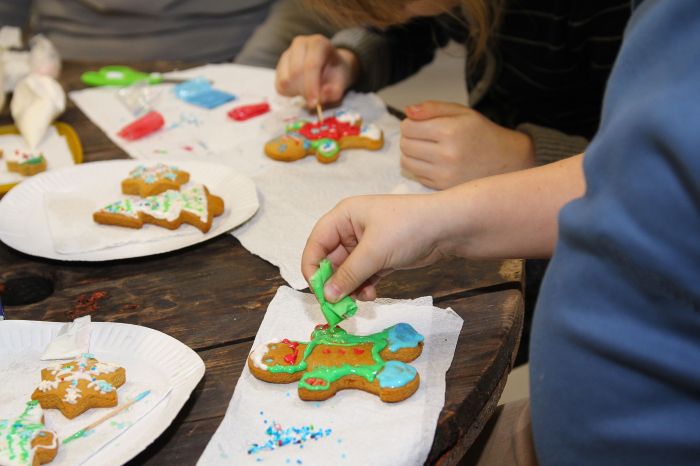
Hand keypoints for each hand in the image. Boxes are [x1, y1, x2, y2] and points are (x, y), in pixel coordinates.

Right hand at [276, 34, 358, 106]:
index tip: (314, 103)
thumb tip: (321, 98)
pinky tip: (301, 90)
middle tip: (314, 100)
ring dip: (297, 92)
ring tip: (309, 91)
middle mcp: (300, 44)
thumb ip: (334, 91)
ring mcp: (287, 54)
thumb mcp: (342, 82)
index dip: (311, 86)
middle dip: (305, 91)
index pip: (311, 65)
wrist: (330, 66)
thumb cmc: (336, 73)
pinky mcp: (280, 66)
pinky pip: (280, 86)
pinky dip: (290, 93)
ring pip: (285, 80)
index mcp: (318, 43)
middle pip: (295, 72)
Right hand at [301, 194, 449, 302]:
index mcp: (343, 217)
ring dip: (350, 288)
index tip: (318, 291)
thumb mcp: (374, 251)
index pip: (316, 243)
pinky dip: (363, 287)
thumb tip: (327, 296)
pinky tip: (371, 294)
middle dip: (334, 283)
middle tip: (337, 306)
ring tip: (360, 299)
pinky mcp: (381, 258)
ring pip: (347, 272)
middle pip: (330, 261)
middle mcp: (351, 229)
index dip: (312, 267)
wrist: (447, 228)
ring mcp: (366, 244)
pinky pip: (363, 276)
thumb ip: (348, 275)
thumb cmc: (408, 228)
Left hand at [400, 101, 535, 188]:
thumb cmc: (481, 133)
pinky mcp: (443, 187)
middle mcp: (446, 155)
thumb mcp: (461, 112)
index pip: (408, 127)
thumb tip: (407, 111)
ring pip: (406, 162)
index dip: (410, 122)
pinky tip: (435, 162)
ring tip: (428, 148)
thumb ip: (432, 108)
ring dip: (411, 153)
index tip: (420, 124)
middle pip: (405, 144)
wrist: (505, 160)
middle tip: (425, 136)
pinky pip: (417, 175)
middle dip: (410, 137)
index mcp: (450, 131)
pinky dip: (420, 167)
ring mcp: (444, 174)